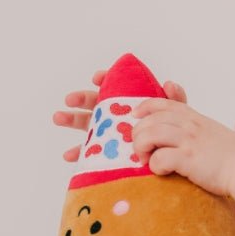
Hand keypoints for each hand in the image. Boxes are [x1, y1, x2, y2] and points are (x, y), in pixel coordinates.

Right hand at [52, 72, 186, 161]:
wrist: (172, 157)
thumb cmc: (172, 133)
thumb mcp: (176, 115)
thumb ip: (175, 100)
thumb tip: (169, 84)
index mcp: (130, 102)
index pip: (115, 85)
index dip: (105, 79)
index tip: (97, 78)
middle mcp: (115, 115)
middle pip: (95, 102)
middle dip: (81, 98)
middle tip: (70, 99)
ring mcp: (108, 133)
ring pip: (86, 124)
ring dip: (71, 119)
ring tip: (58, 117)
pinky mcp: (106, 152)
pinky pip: (89, 152)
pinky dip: (77, 153)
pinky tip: (69, 155)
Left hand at [130, 99, 234, 196]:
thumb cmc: (230, 154)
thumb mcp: (210, 129)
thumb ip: (192, 122)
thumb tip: (174, 118)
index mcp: (193, 117)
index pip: (162, 103)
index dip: (144, 107)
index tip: (135, 115)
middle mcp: (189, 125)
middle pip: (150, 120)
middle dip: (138, 134)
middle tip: (141, 150)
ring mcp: (188, 141)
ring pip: (149, 135)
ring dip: (141, 148)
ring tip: (146, 160)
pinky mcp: (187, 159)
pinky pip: (159, 158)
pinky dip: (155, 165)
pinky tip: (162, 171)